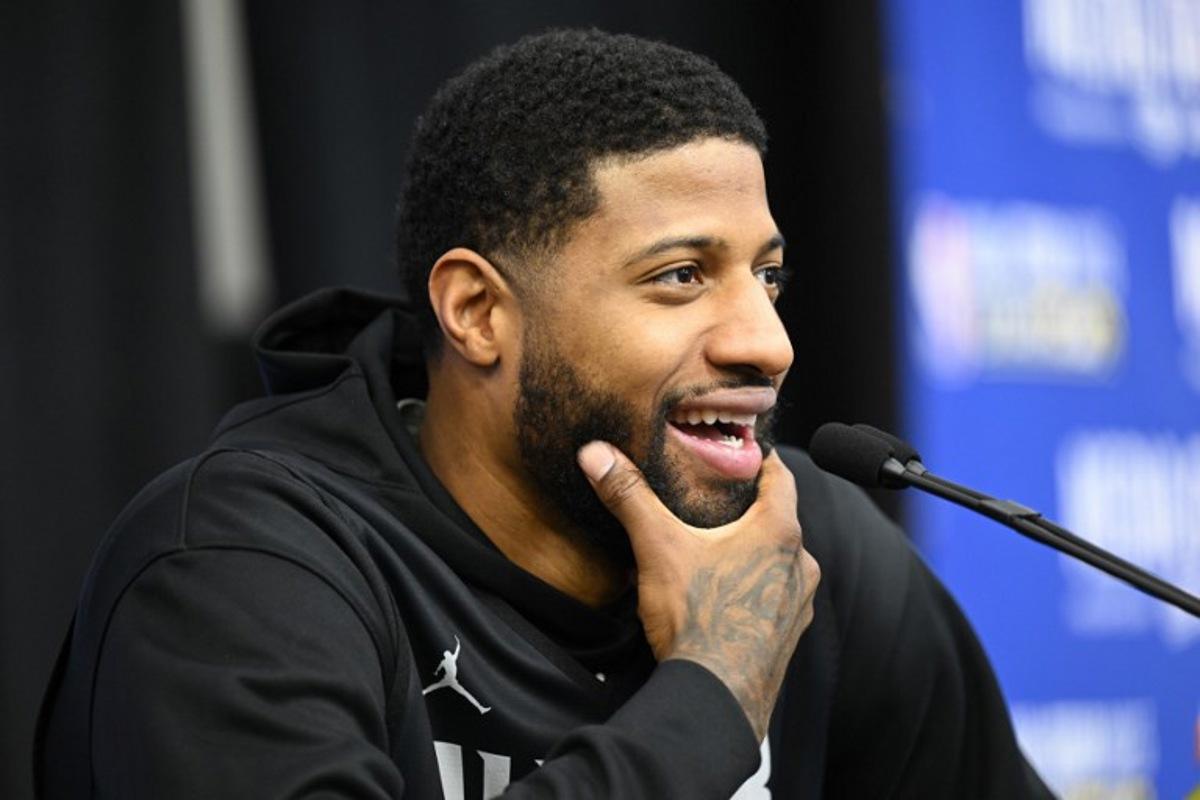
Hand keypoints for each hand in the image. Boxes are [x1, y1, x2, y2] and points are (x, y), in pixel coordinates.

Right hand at [577, 442, 819, 740]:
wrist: (716, 697)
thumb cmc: (698, 618)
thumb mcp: (658, 547)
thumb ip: (630, 496)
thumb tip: (597, 454)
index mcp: (778, 533)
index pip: (781, 479)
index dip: (763, 462)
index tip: (748, 454)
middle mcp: (799, 565)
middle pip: (779, 523)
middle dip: (752, 514)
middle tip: (719, 506)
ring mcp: (798, 604)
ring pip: (779, 564)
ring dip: (755, 556)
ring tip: (717, 555)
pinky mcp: (788, 637)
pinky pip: (774, 601)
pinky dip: (754, 593)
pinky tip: (723, 601)